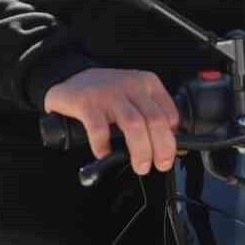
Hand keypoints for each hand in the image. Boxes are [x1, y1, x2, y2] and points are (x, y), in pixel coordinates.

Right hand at [43, 68, 178, 174]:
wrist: (71, 79)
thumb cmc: (107, 94)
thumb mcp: (134, 97)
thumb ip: (152, 117)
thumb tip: (172, 149)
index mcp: (147, 83)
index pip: (170, 114)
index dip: (172, 139)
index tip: (168, 155)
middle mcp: (130, 85)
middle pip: (156, 120)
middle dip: (162, 148)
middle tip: (159, 165)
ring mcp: (108, 93)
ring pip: (134, 124)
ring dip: (140, 150)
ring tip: (140, 166)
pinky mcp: (86, 102)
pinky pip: (100, 128)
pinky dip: (104, 146)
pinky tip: (104, 153)